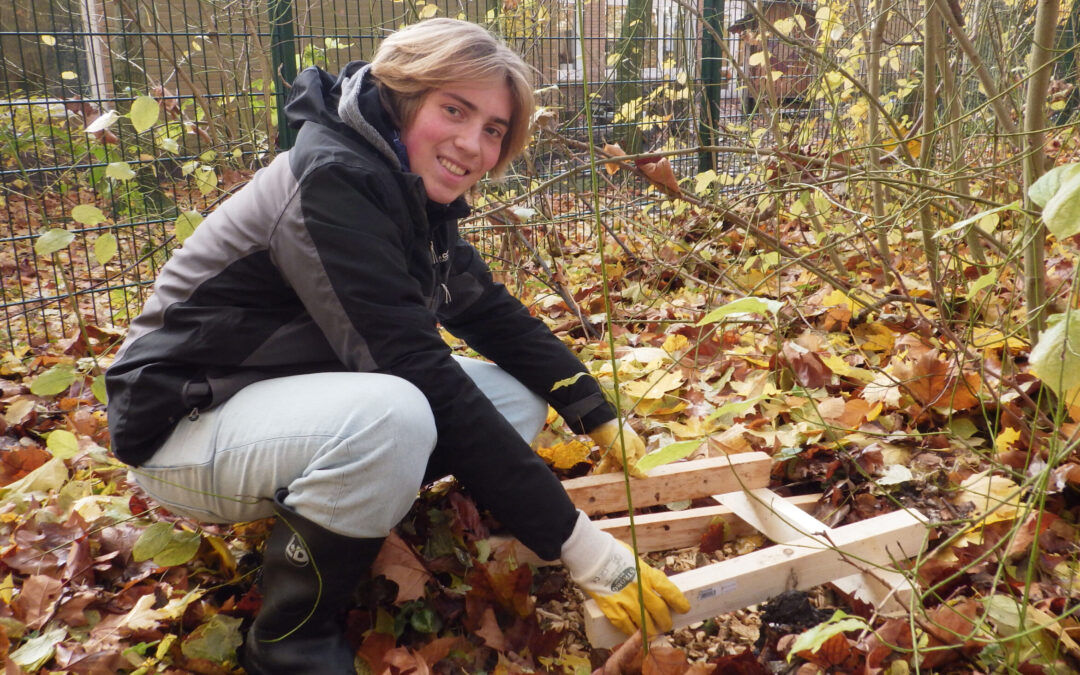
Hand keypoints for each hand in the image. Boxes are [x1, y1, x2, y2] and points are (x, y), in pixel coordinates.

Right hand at [561, 512, 689, 634]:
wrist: (590, 554)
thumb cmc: (611, 551)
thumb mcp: (634, 558)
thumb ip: (642, 572)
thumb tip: (647, 580)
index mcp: (647, 574)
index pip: (669, 591)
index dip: (679, 602)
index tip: (684, 608)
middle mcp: (640, 589)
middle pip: (659, 610)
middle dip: (665, 621)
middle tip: (666, 624)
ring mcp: (626, 600)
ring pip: (644, 622)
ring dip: (650, 630)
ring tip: (652, 632)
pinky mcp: (612, 607)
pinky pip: (625, 625)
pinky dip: (631, 631)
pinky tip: (634, 632)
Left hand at [589, 419, 646, 477]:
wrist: (601, 427)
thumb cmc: (618, 439)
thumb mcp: (627, 455)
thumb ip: (633, 467)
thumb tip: (644, 477)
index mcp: (638, 449)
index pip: (639, 464)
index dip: (635, 472)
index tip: (630, 480)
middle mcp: (630, 450)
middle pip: (627, 466)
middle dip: (620, 473)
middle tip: (616, 480)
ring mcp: (620, 451)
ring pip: (616, 465)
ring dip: (610, 472)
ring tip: (604, 477)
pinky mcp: (610, 451)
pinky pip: (608, 462)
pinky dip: (603, 468)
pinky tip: (597, 474)